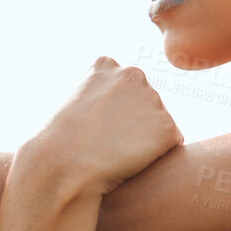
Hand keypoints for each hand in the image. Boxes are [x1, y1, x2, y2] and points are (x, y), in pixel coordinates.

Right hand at [25, 58, 183, 196]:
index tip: (96, 127)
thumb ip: (100, 96)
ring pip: (158, 123)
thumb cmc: (60, 143)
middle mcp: (133, 75)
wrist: (64, 166)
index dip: (112, 112)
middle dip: (134, 122)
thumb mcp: (73, 104)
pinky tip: (133, 163)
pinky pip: (171, 143)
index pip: (123, 87)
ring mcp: (152, 99)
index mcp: (105, 65)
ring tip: (117, 154)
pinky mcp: (166, 126)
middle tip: (108, 144)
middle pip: (144, 102)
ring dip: (146, 139)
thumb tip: (119, 110)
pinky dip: (158, 156)